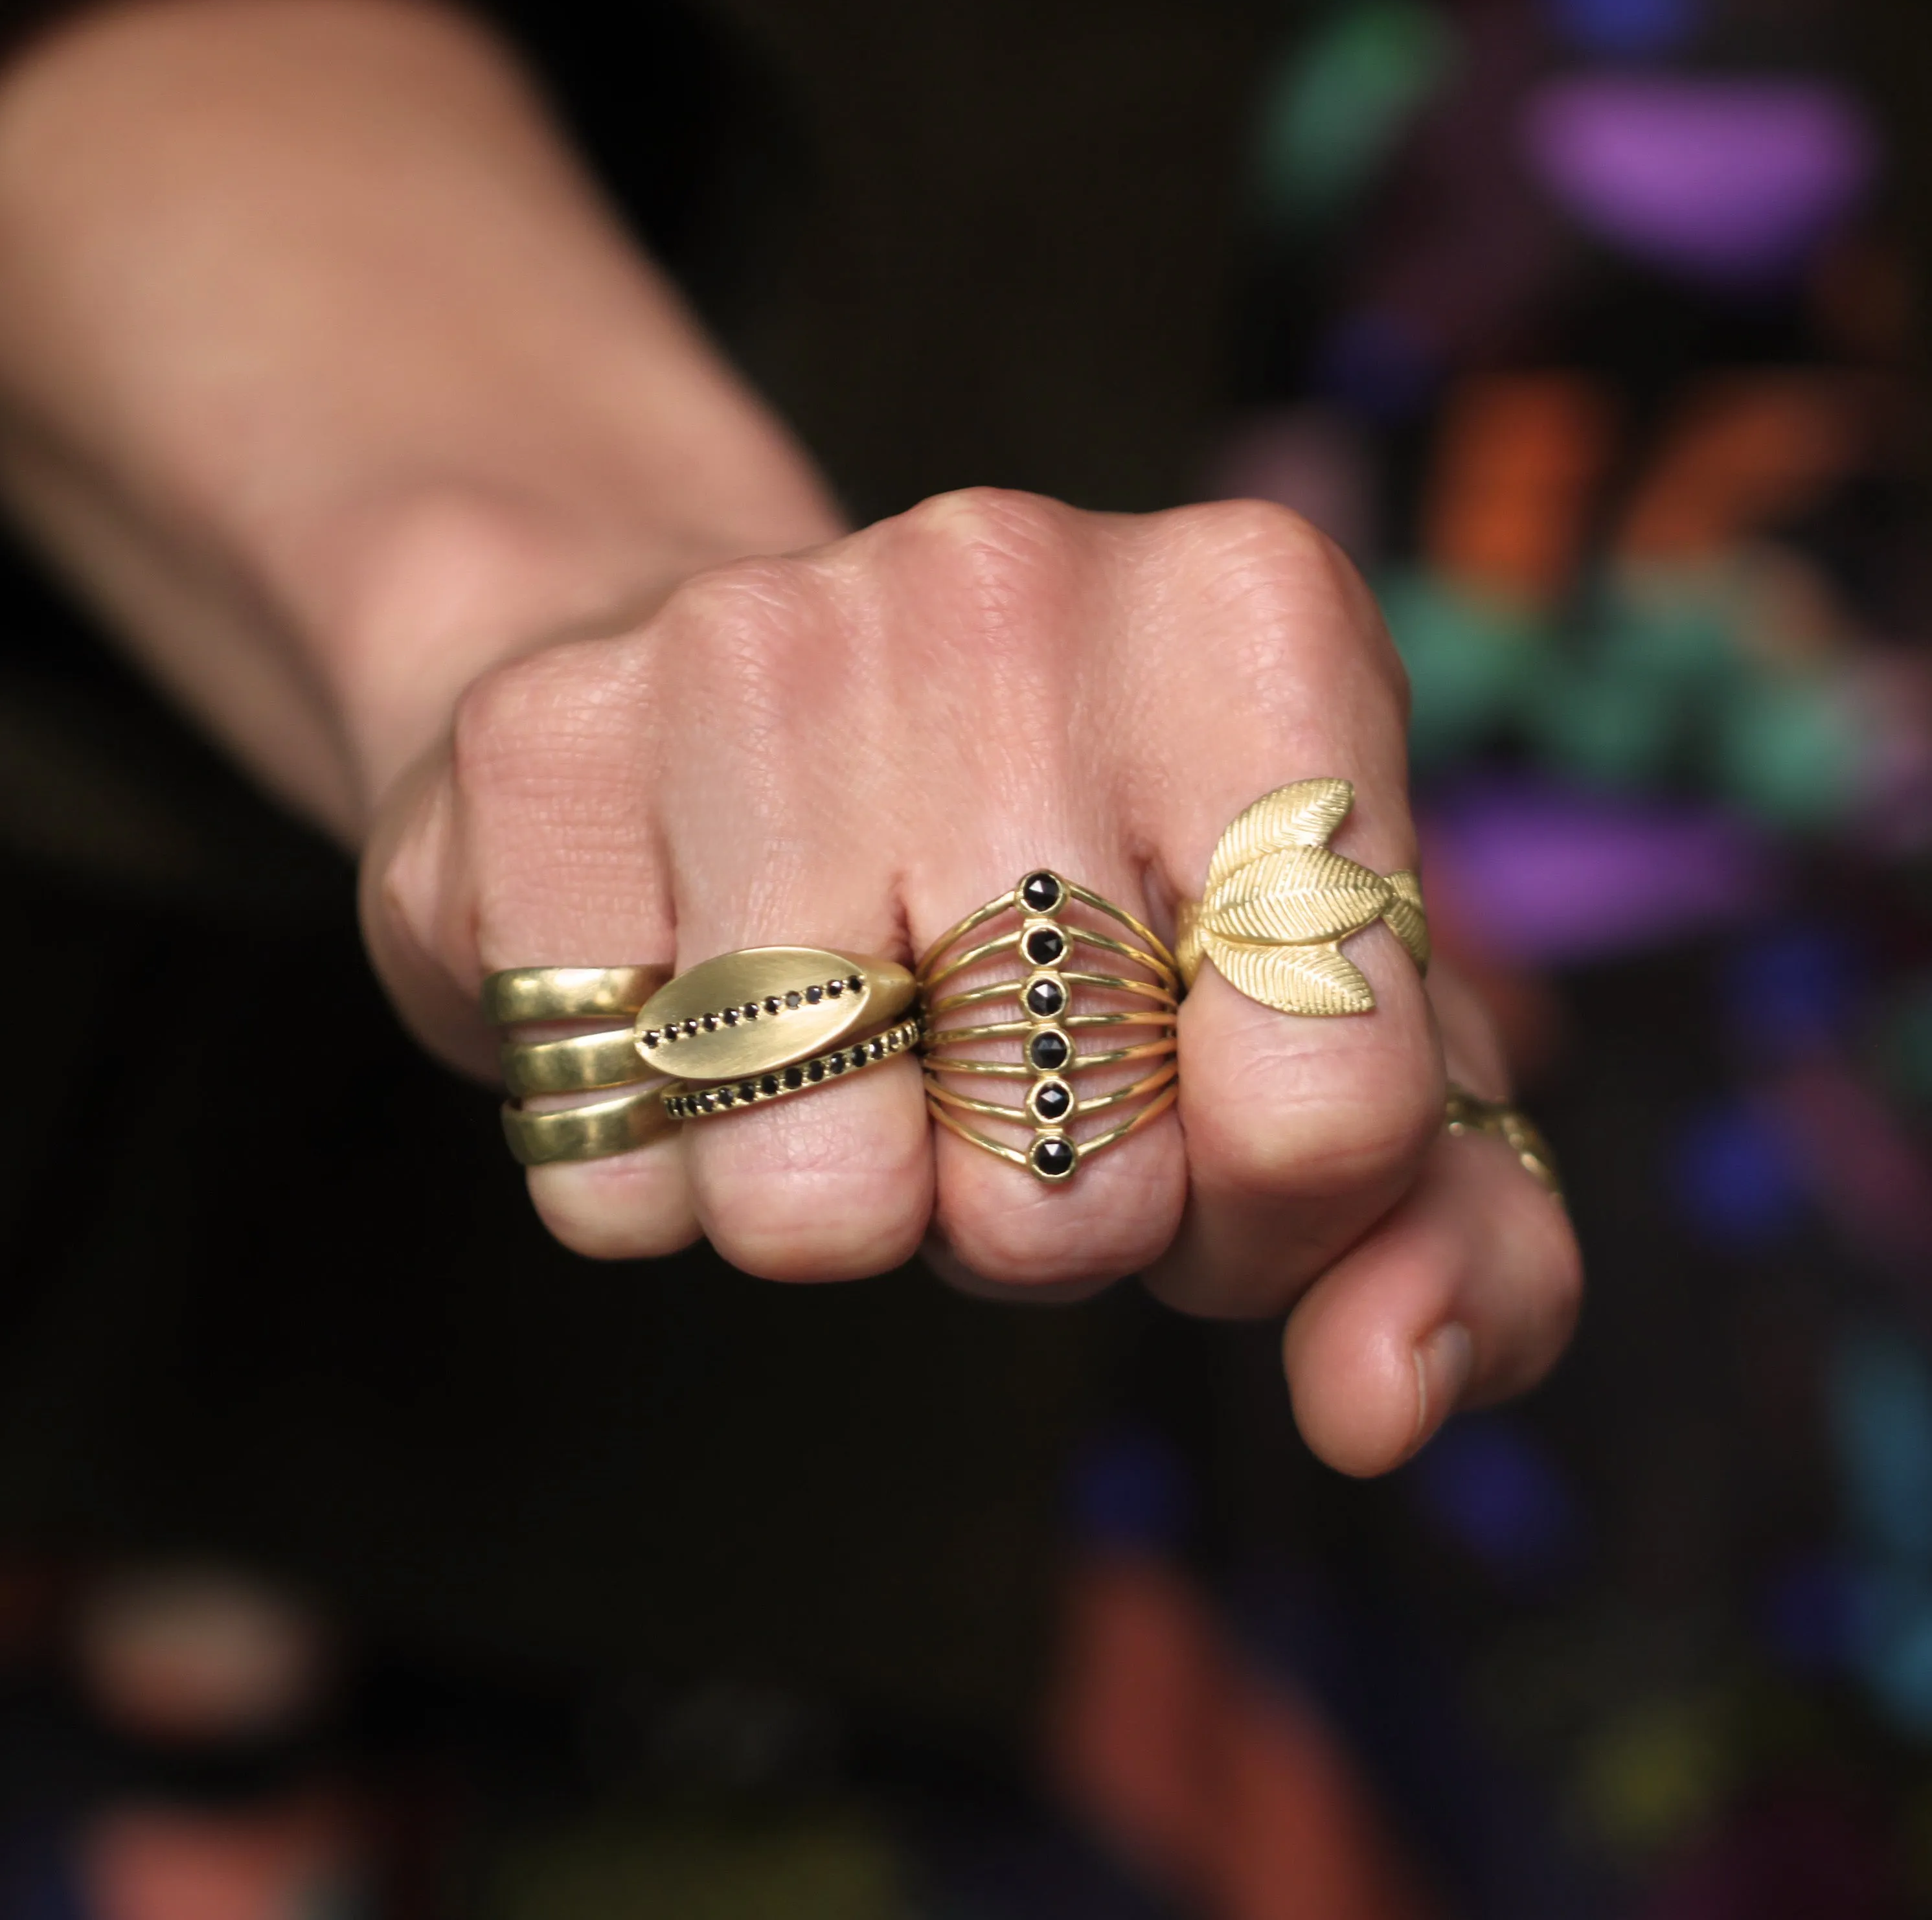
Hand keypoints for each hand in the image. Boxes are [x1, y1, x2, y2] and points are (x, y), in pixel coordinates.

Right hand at [363, 488, 1580, 1473]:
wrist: (727, 713)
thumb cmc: (1059, 900)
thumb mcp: (1310, 1037)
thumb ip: (1446, 1231)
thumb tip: (1385, 1400)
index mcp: (1255, 620)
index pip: (1334, 1105)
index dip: (1261, 1215)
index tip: (1199, 1139)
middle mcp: (1004, 582)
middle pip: (1078, 1179)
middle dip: (1043, 1219)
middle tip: (994, 1086)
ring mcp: (744, 647)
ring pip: (821, 1207)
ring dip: (851, 1207)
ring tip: (847, 1049)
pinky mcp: (537, 755)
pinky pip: (616, 1179)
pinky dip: (664, 1179)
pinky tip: (685, 1015)